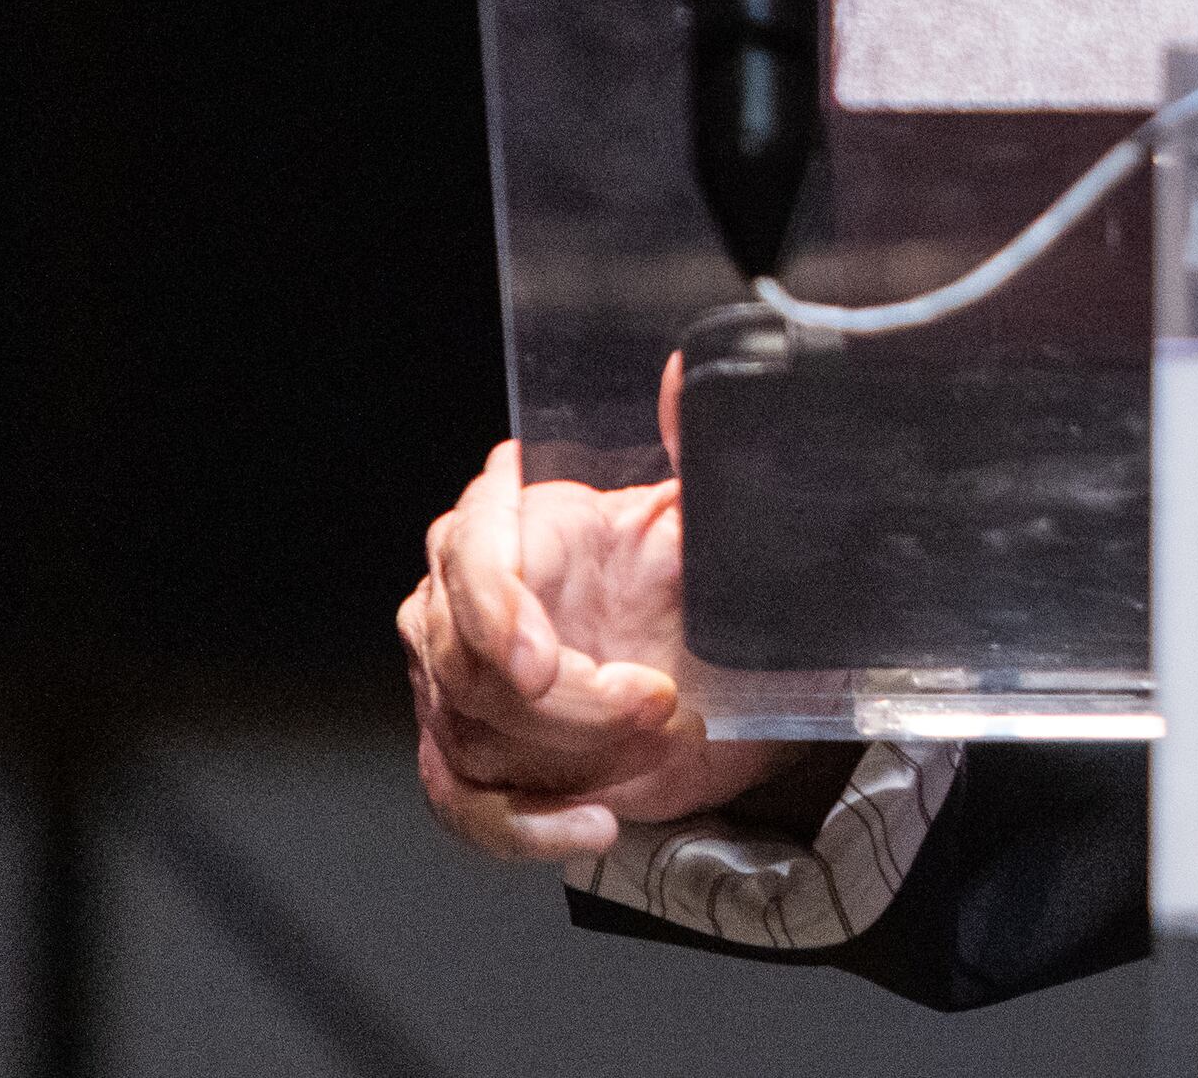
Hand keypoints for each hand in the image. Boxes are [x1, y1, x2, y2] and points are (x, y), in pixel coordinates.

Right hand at [397, 357, 785, 859]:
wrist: (734, 682)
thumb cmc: (711, 591)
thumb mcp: (717, 521)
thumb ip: (701, 444)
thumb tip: (689, 369)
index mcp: (526, 521)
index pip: (467, 546)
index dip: (493, 606)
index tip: (542, 661)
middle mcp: (474, 596)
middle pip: (463, 654)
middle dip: (561, 700)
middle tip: (653, 704)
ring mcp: (463, 682)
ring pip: (469, 730)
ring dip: (570, 756)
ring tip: (657, 741)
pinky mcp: (475, 756)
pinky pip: (465, 806)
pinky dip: (525, 827)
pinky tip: (593, 823)